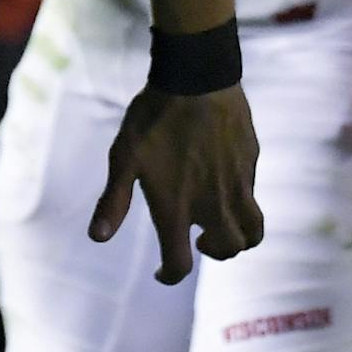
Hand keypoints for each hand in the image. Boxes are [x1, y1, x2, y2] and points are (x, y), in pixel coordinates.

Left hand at [90, 85, 261, 283]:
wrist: (196, 77)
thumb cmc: (154, 118)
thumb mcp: (124, 158)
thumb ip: (113, 201)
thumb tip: (97, 237)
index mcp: (178, 209)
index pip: (179, 264)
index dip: (170, 275)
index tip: (163, 272)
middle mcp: (212, 204)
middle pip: (227, 249)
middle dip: (215, 253)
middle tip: (200, 240)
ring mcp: (237, 184)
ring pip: (253, 230)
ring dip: (240, 237)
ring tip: (224, 223)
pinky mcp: (251, 161)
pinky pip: (254, 194)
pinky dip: (244, 201)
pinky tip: (226, 181)